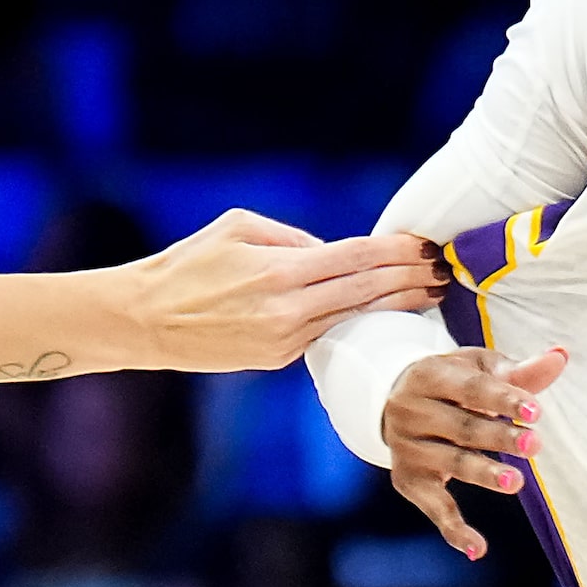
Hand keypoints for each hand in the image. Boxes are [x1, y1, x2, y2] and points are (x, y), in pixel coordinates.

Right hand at [118, 210, 446, 371]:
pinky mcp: (278, 358)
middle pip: (367, 291)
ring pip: (353, 317)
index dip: (397, 253)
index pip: (357, 258)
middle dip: (410, 280)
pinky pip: (327, 334)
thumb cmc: (187, 264)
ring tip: (427, 294)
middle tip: (442, 271)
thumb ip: (293, 237)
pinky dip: (357, 322)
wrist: (144, 320)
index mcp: (281, 271)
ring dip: (394, 305)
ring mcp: (285, 339)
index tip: (426, 246)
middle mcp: (289, 309)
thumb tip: (332, 251)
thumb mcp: (238, 228)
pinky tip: (382, 314)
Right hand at [384, 344, 570, 558]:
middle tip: (536, 444)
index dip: (503, 399)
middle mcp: (411, 411)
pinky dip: (454, 530)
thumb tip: (561, 356)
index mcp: (429, 375)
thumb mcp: (478, 368)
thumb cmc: (451, 381)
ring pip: (451, 463)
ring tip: (516, 482)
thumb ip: (518, 371)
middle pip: (462, 427)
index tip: (535, 410)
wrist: (390, 398)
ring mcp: (407, 448)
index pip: (471, 389)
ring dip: (484, 474)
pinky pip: (433, 508)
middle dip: (499, 437)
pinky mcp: (408, 480)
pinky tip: (477, 549)